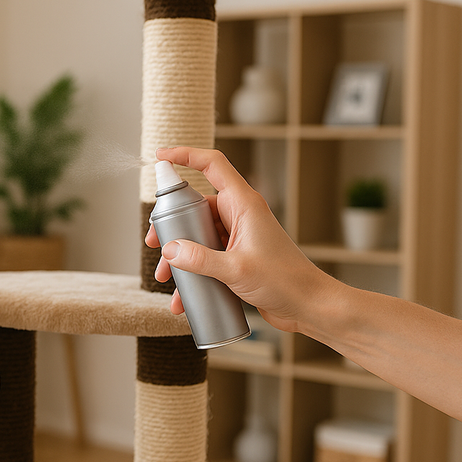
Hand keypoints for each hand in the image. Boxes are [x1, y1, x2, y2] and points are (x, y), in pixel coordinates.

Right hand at [145, 147, 337, 333]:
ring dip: (178, 255)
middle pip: (195, 206)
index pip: (212, 165)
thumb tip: (169, 250)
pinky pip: (205, 257)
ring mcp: (237, 237)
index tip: (160, 156)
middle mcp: (239, 216)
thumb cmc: (285, 281)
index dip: (185, 155)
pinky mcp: (236, 257)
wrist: (308, 307)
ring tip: (164, 277)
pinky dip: (192, 273)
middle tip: (153, 242)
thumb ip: (200, 259)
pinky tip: (183, 297)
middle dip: (170, 224)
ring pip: (197, 235)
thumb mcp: (236, 269)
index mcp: (244, 205)